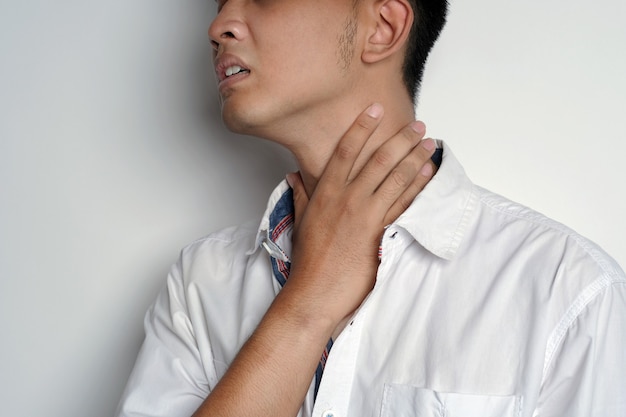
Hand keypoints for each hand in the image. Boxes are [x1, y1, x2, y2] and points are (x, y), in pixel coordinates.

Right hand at [285, 103, 435, 328]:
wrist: (315, 293)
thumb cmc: (308, 260)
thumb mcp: (300, 222)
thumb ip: (300, 195)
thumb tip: (294, 176)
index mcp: (325, 193)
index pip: (345, 150)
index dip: (362, 127)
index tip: (375, 109)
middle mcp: (347, 199)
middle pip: (378, 160)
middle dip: (400, 139)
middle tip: (416, 126)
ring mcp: (365, 216)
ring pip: (395, 178)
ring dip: (415, 158)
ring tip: (428, 144)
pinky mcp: (380, 234)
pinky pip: (403, 205)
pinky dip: (417, 187)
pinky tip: (428, 174)